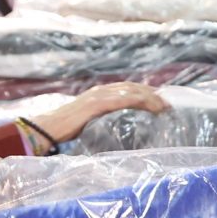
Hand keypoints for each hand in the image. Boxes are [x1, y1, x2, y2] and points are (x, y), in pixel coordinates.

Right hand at [36, 81, 170, 142]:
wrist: (48, 128)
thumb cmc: (65, 129)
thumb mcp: (88, 122)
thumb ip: (102, 121)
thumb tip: (116, 130)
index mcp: (100, 93)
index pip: (128, 89)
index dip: (145, 93)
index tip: (161, 100)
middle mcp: (101, 90)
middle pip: (133, 87)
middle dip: (152, 94)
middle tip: (168, 104)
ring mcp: (99, 96)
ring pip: (131, 91)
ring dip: (150, 97)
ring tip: (164, 106)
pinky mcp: (96, 104)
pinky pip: (122, 100)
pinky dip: (138, 101)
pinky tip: (149, 106)